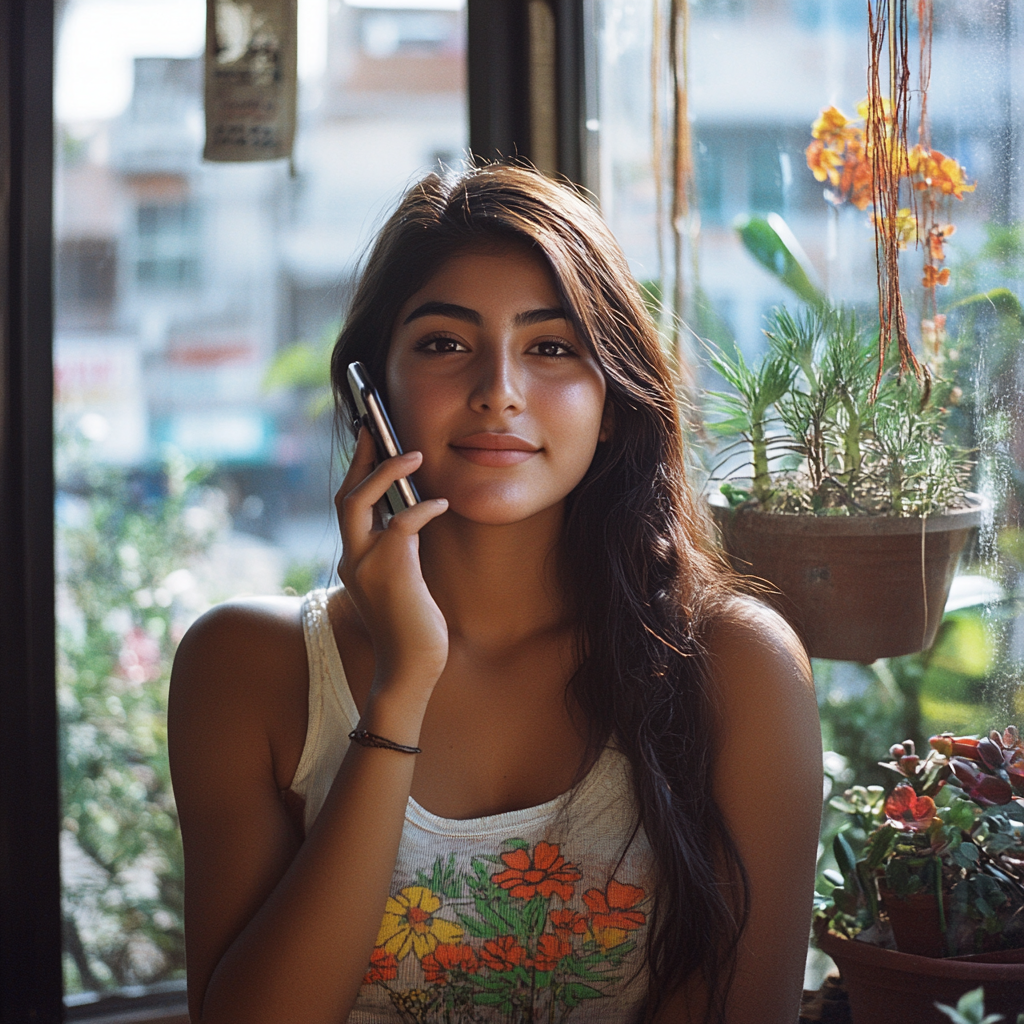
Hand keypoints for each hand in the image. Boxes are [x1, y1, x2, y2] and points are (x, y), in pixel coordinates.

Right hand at [335, 428, 449, 697]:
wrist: (411, 666)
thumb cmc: (412, 626)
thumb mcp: (401, 578)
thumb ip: (397, 549)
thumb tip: (408, 513)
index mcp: (353, 559)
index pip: (348, 506)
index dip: (357, 471)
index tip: (369, 442)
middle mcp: (351, 558)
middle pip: (344, 496)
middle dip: (360, 459)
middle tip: (376, 429)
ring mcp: (365, 564)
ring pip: (359, 502)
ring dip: (385, 473)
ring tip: (412, 454)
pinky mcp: (389, 570)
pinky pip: (402, 524)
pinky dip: (422, 508)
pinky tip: (442, 503)